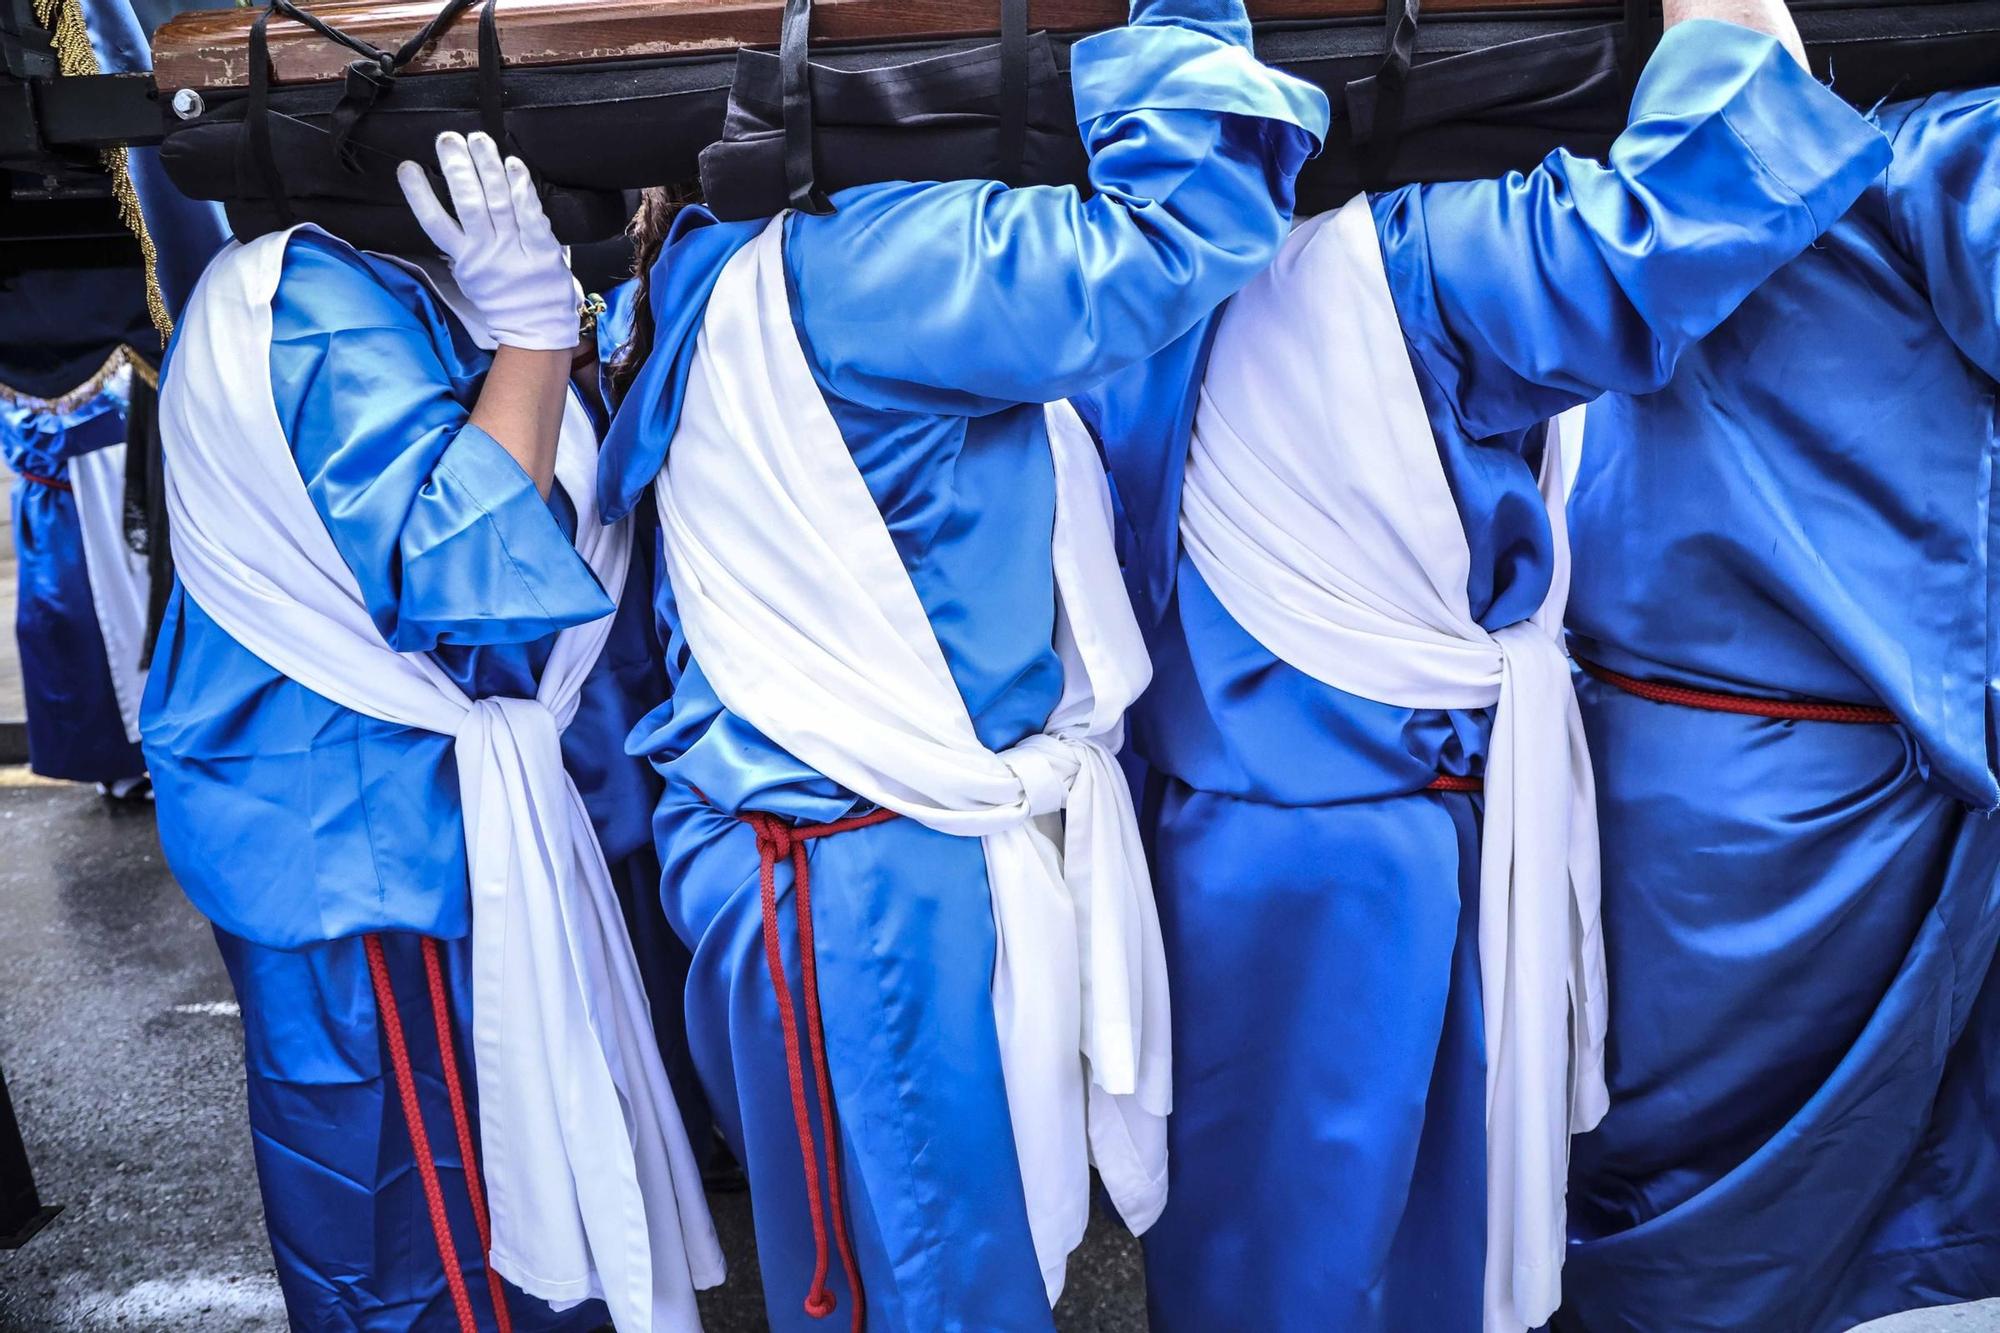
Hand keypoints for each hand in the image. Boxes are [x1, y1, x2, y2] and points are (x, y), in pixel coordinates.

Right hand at [397, 131, 579, 350]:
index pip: (434, 223)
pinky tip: (513, 164)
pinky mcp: (543, 251)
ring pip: (498, 202)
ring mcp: (515, 251)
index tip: (407, 167)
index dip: (419, 195)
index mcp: (464, 260)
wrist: (538, 330)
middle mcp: (486, 253)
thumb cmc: (503, 300)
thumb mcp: (471, 278)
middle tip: (448, 139)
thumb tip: (444, 211)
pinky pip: (531, 215)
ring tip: (477, 140)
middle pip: (467, 203)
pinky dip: (521, 189)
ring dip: (487, 167)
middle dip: (457, 167)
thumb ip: (461, 247)